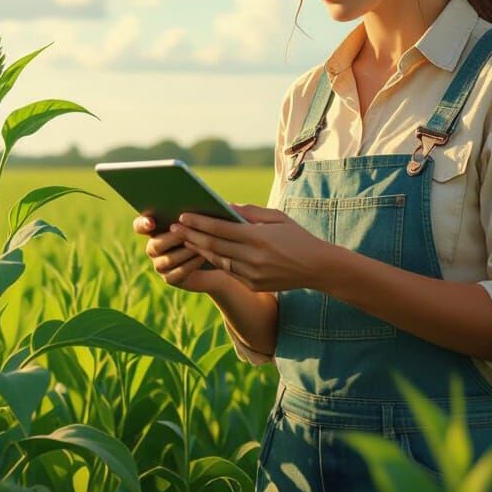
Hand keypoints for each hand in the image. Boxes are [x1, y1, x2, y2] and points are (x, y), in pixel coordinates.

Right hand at [133, 214, 230, 293]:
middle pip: (155, 245)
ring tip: (199, 245)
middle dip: (172, 239)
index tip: (152, 222)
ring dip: (185, 252)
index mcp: (155, 229)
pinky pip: (177, 273)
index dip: (143, 224)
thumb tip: (193, 204)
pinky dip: (190, 264)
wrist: (215, 258)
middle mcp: (153, 247)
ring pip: (168, 260)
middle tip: (186, 233)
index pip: (139, 226)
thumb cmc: (206, 232)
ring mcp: (160, 264)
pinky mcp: (170, 278)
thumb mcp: (199, 220)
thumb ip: (191, 212)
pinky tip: (202, 257)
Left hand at [171, 204, 342, 291]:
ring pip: (217, 260)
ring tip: (184, 239)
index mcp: (259, 237)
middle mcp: (253, 257)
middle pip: (214, 245)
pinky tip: (203, 252)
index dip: (199, 222)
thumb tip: (225, 206)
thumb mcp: (276, 218)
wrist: (317, 268)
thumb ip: (250, 212)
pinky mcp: (253, 285)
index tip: (182, 216)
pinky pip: (228, 271)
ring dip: (199, 249)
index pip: (220, 228)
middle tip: (174, 227)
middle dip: (191, 235)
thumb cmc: (297, 237)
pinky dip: (213, 261)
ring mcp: (252, 274)